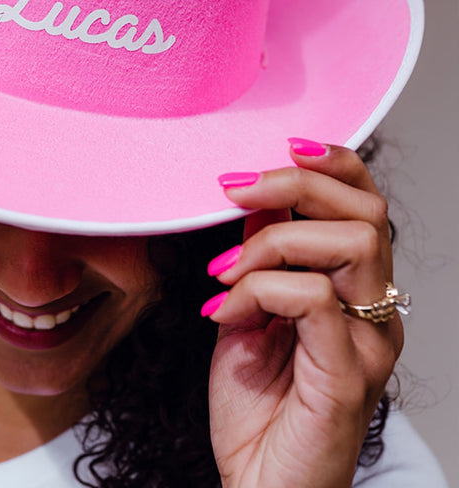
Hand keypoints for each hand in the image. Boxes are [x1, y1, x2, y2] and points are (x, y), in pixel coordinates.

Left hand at [206, 141, 402, 487]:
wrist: (259, 485)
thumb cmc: (257, 405)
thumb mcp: (250, 310)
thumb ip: (262, 256)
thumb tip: (254, 199)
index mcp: (356, 290)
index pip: (366, 205)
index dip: (333, 163)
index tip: (282, 144)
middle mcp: (376, 311)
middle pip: (364, 211)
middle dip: (292, 184)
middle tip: (233, 191)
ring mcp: (370, 342)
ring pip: (349, 244)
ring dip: (271, 242)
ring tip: (223, 272)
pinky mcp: (350, 373)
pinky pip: (313, 297)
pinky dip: (257, 290)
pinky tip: (222, 313)